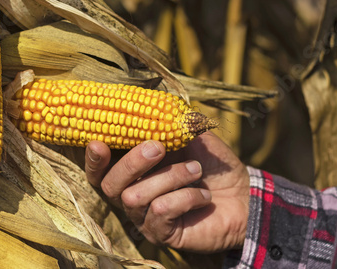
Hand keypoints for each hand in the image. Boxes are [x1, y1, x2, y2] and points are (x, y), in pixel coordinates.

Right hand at [84, 132, 249, 252]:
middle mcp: (131, 196)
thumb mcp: (189, 137)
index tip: (99, 142)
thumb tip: (150, 102)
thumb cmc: (210, 164)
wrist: (242, 195)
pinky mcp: (162, 234)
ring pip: (135, 197)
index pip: (99, 171)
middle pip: (110, 185)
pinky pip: (161, 212)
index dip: (93, 159)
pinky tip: (203, 195)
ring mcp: (144, 218)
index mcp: (132, 172)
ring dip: (169, 177)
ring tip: (196, 170)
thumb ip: (168, 122)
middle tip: (158, 146)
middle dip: (132, 162)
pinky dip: (185, 197)